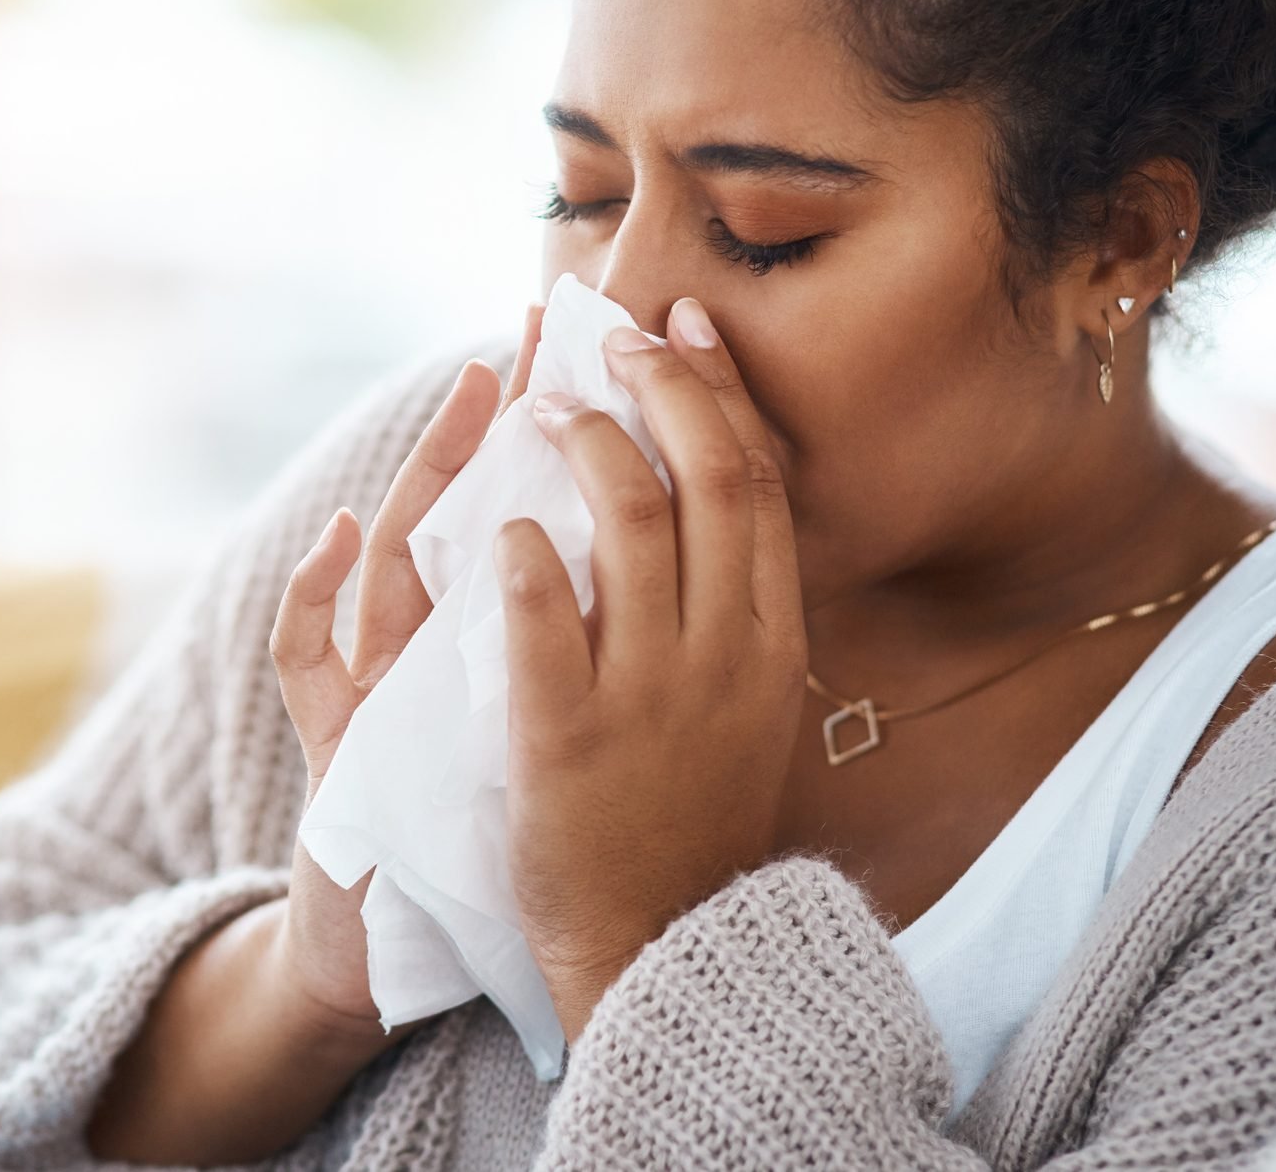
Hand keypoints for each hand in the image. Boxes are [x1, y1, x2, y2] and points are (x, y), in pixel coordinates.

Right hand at [267, 302, 543, 1039]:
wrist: (399, 946)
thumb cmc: (481, 834)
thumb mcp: (531, 733)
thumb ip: (560, 651)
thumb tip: (633, 574)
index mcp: (490, 651)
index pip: (528, 526)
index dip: (562, 448)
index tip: (601, 357)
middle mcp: (428, 651)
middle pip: (460, 514)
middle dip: (497, 421)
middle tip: (535, 331)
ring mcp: (376, 689)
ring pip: (393, 559)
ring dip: (427, 472)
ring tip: (467, 392)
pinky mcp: (334, 746)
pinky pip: (302, 660)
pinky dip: (311, 596)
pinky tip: (334, 538)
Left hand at [494, 296, 806, 1040]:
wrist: (661, 948)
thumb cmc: (695, 820)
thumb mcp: (751, 711)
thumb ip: (739, 614)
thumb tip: (715, 504)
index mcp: (774, 644)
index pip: (758, 486)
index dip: (721, 392)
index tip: (685, 327)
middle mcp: (726, 657)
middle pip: (707, 481)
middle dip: (661, 388)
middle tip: (610, 338)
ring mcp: (650, 697)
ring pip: (631, 529)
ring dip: (586, 446)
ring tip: (543, 407)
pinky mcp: (567, 738)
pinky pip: (542, 621)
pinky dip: (523, 558)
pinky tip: (501, 522)